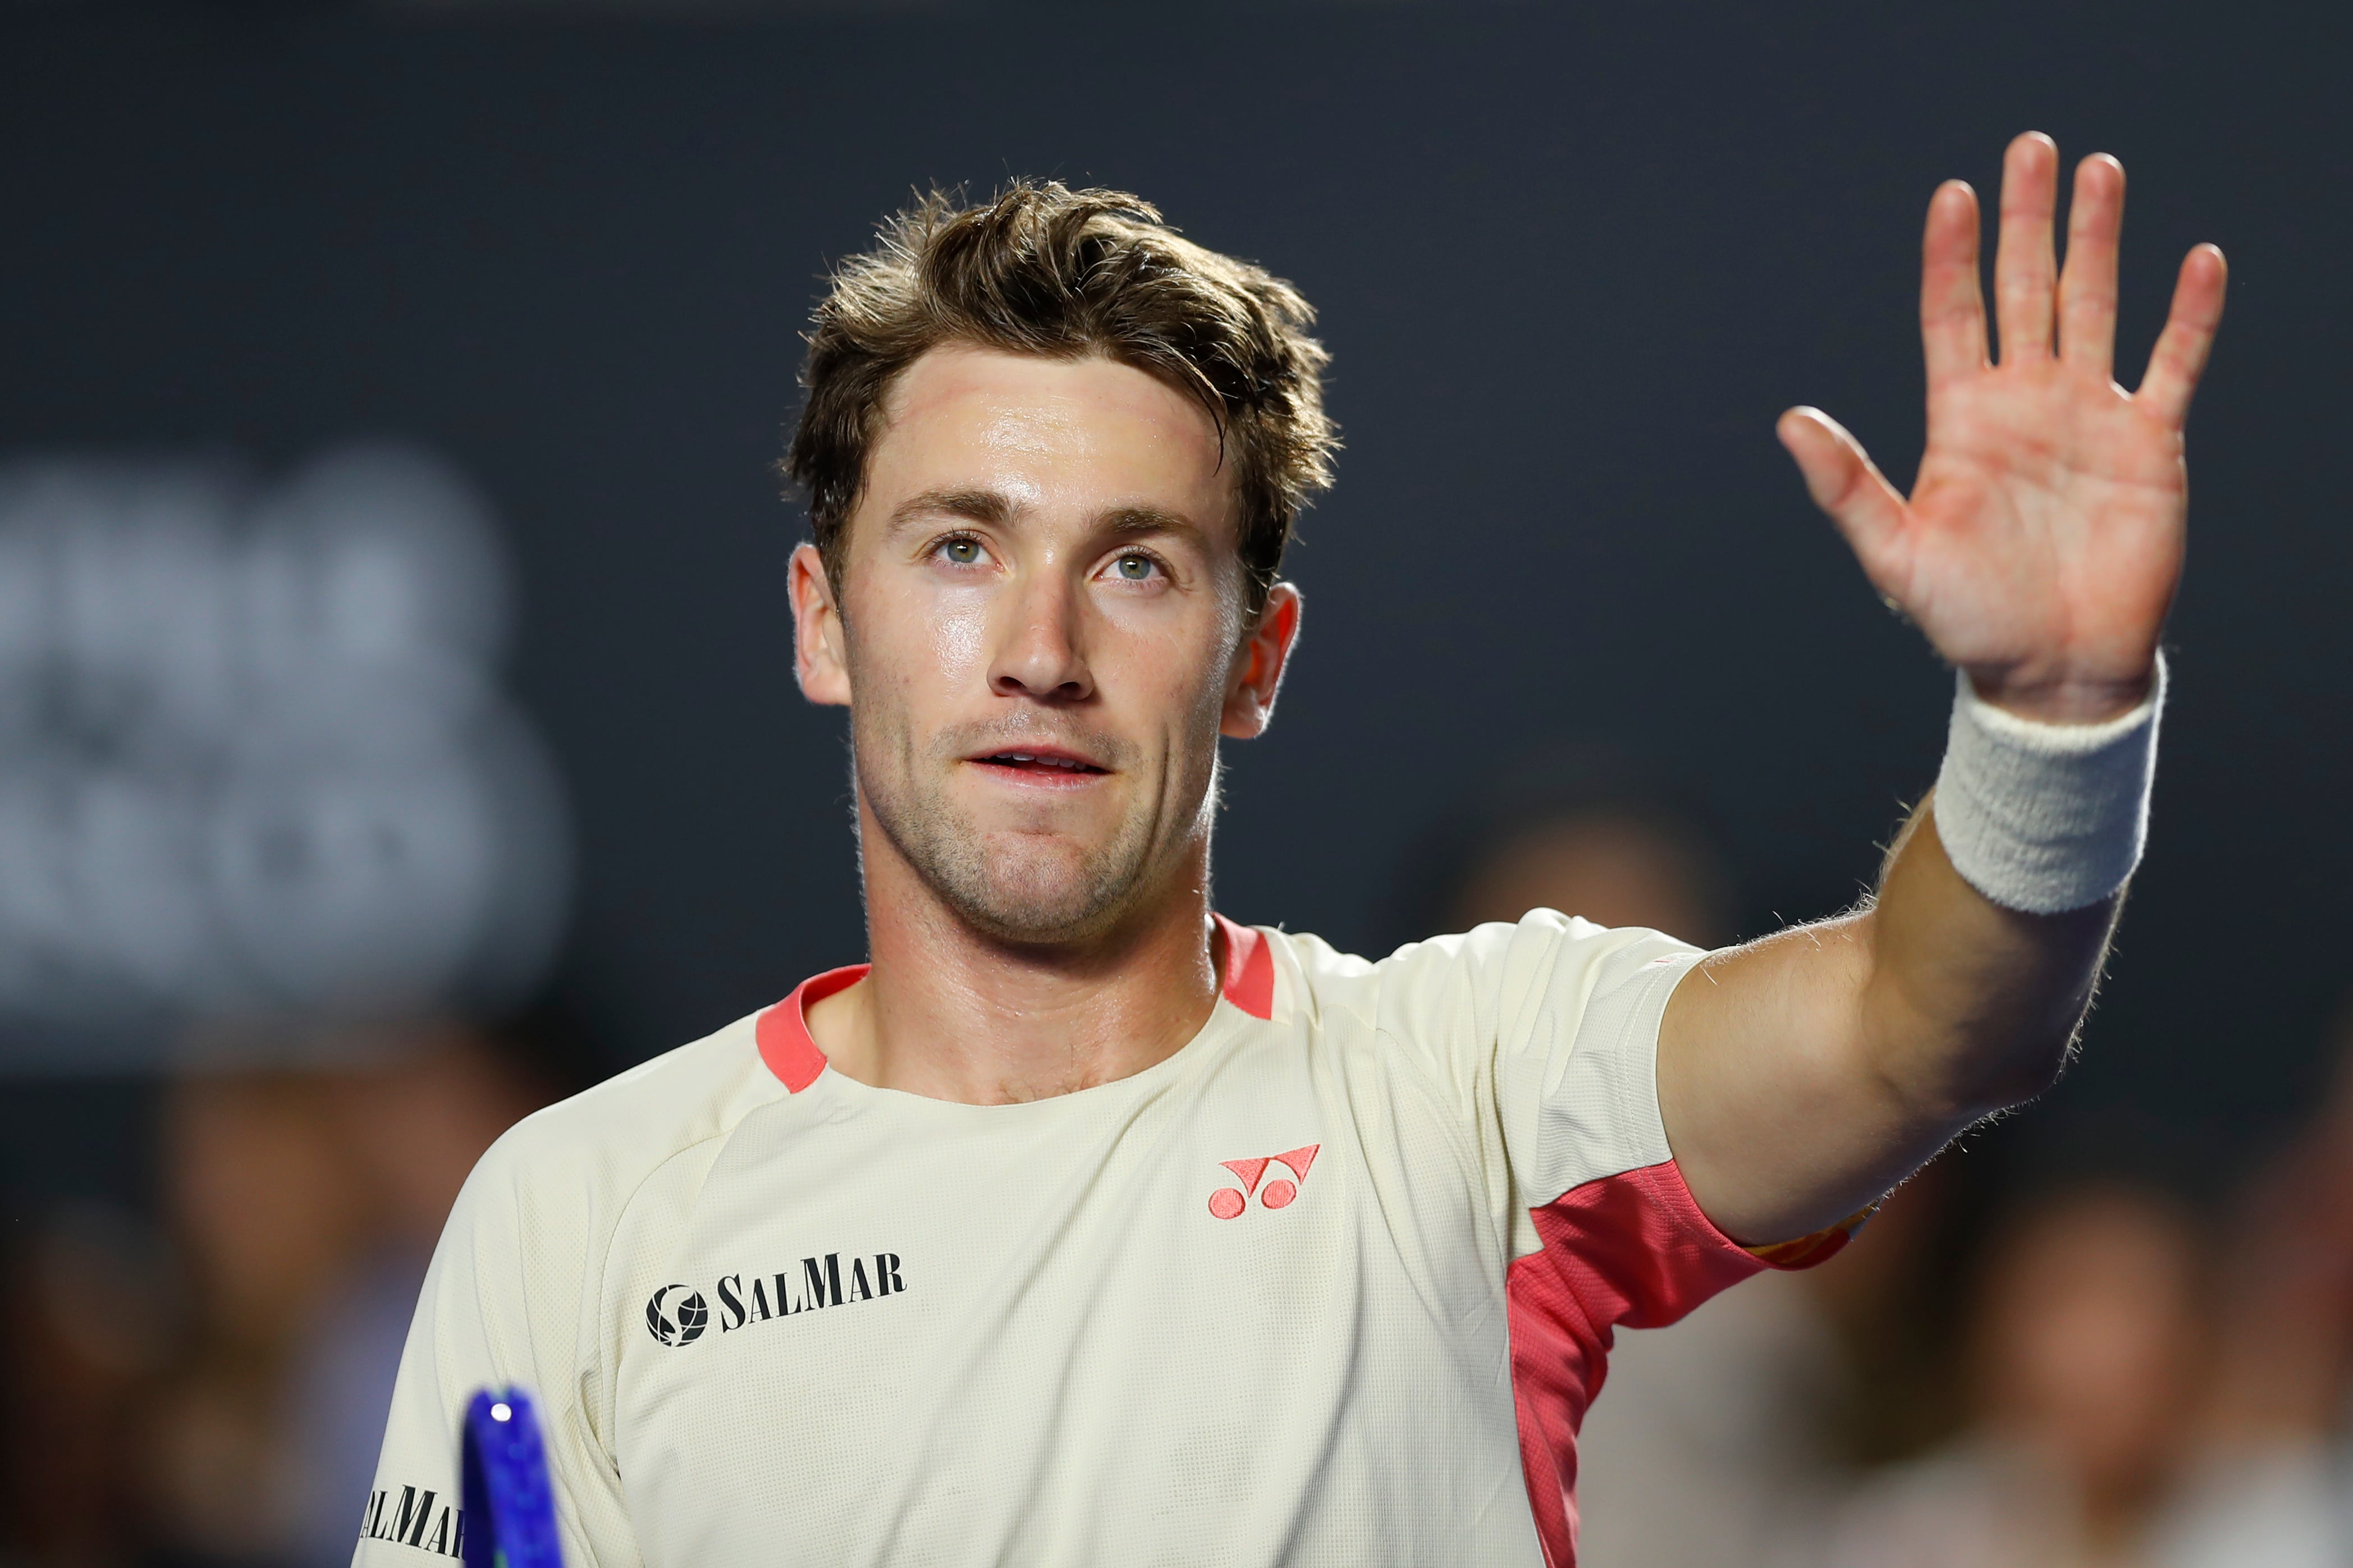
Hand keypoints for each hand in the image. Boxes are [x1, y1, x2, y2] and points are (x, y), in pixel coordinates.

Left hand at [1779, 132, 2226, 721]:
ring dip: (2098, 241)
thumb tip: (1789, 423)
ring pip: (2095, 306)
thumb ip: (1845, 487)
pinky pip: (2174, 364)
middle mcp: (2024, 404)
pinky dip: (2189, 315)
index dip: (1952, 256)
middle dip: (2028, 220)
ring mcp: (2087, 416)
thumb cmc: (1968, 620)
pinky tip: (2196, 260)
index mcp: (1962, 422)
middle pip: (2025, 290)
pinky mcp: (2147, 442)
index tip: (1952, 196)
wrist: (2049, 670)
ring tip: (2100, 171)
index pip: (1952, 317)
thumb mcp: (1894, 555)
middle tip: (2030, 148)